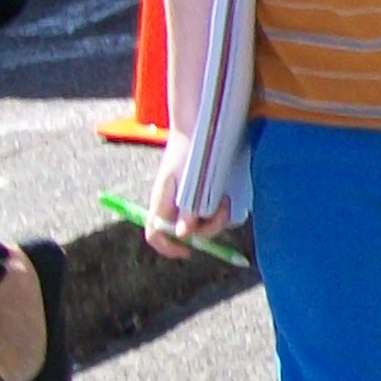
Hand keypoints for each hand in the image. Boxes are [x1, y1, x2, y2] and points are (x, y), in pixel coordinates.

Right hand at [142, 140, 233, 260]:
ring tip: (225, 201)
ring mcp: (186, 200)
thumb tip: (183, 235)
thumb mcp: (188, 182)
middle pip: (186, 234)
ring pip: (200, 223)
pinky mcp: (198, 194)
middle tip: (222, 210)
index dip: (168, 248)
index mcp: (162, 203)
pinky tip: (225, 198)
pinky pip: (207, 211)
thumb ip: (186, 208)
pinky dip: (217, 209)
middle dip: (206, 229)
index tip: (188, 251)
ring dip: (215, 218)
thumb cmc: (187, 152)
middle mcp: (173, 205)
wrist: (196, 128)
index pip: (156, 234)